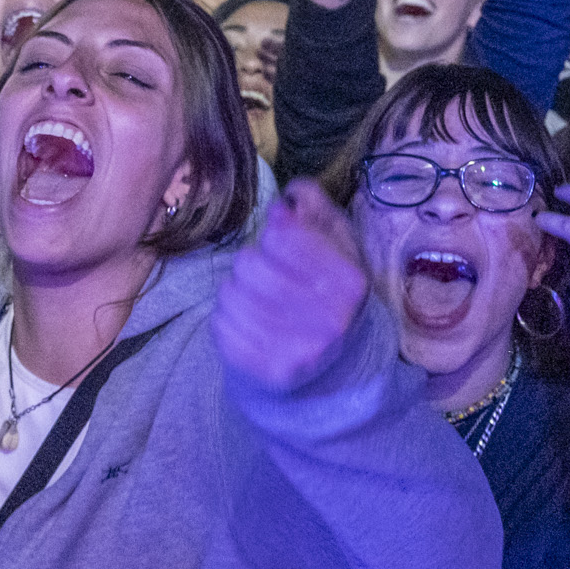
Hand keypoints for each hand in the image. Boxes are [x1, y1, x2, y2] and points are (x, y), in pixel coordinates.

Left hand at [215, 180, 371, 392]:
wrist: (328, 365)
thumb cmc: (327, 291)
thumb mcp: (335, 244)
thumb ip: (316, 209)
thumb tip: (290, 197)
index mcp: (350, 282)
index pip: (281, 235)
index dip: (273, 234)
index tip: (280, 243)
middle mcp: (330, 320)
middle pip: (249, 264)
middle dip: (250, 261)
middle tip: (263, 273)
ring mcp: (299, 351)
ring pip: (230, 293)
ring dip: (236, 288)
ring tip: (255, 296)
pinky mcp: (267, 372)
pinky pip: (220, 324)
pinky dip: (226, 316)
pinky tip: (248, 320)